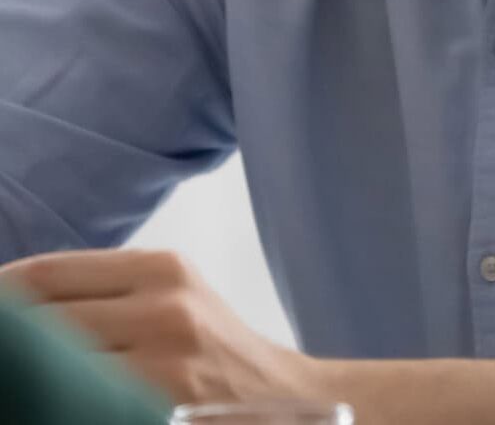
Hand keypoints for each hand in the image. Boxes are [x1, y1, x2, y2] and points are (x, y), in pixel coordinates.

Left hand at [0, 248, 321, 406]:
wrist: (288, 401)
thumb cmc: (214, 353)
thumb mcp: (174, 297)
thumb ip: (106, 292)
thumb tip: (15, 304)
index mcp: (163, 267)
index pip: (46, 274)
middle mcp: (163, 306)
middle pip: (43, 321)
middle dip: (8, 343)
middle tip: (1, 359)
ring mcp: (162, 362)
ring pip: (54, 369)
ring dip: (24, 378)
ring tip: (18, 383)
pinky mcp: (159, 406)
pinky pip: (81, 405)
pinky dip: (53, 404)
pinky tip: (45, 404)